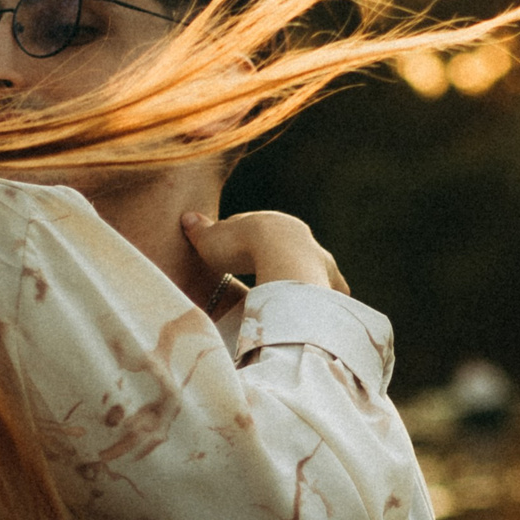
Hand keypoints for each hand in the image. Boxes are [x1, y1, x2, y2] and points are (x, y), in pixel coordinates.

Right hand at [180, 210, 348, 293]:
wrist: (277, 250)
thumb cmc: (238, 246)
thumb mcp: (211, 240)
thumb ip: (200, 230)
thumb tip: (187, 218)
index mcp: (268, 222)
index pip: (256, 231)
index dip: (245, 243)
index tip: (239, 255)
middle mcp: (295, 233)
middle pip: (285, 244)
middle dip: (276, 255)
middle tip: (268, 269)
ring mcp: (314, 253)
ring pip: (312, 260)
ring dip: (306, 272)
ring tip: (301, 288)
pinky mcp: (326, 275)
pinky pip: (332, 283)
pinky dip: (330, 291)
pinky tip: (332, 301)